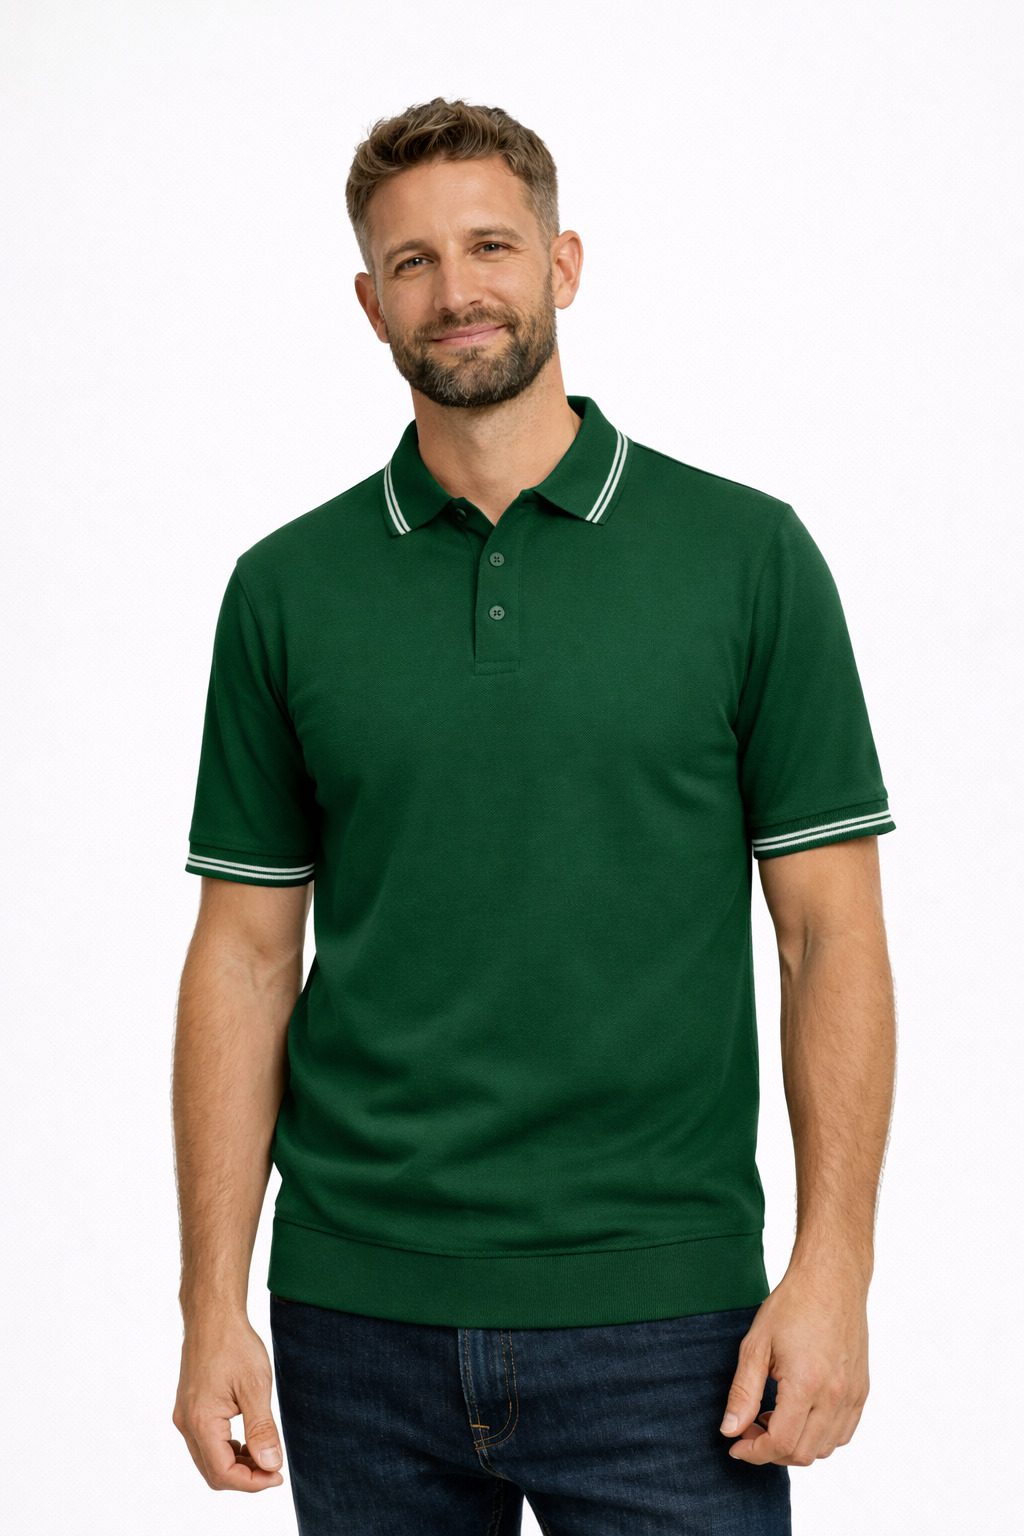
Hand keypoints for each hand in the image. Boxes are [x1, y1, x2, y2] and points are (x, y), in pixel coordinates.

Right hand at [172, 1312, 284, 1490]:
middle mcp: (186, 1424)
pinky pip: (205, 1443)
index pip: (223, 1473)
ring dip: (236, 1464)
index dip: (252, 1482)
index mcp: (201, 1421)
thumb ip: (262, 1429)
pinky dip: (226, 1449)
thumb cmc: (234, 1345)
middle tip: (274, 1468)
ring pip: (208, 1460)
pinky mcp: (188, 1408)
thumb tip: (271, 1465)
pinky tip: (248, 1439)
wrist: (213, 1316)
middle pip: (213, 1472)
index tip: (278, 1475)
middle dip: (245, 1477)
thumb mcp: (255, 1387)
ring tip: (265, 1453)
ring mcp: (185, 1416)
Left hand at [718, 1263, 869, 1466]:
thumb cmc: (792, 1305)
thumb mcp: (756, 1345)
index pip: (781, 1443)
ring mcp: (853, 1395)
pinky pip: (843, 1433)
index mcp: (806, 1385)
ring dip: (795, 1445)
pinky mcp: (862, 1390)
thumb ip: (743, 1393)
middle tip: (750, 1428)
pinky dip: (819, 1437)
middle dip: (771, 1451)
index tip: (736, 1445)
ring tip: (773, 1417)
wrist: (832, 1280)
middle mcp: (835, 1396)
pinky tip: (799, 1414)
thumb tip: (730, 1431)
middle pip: (802, 1454)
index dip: (754, 1453)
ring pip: (824, 1448)